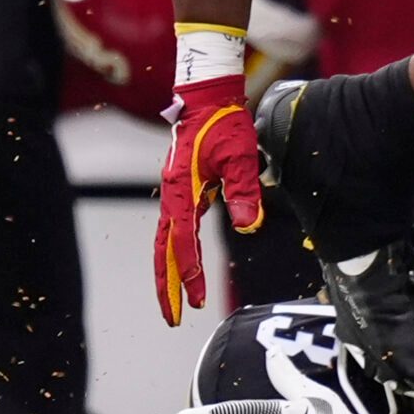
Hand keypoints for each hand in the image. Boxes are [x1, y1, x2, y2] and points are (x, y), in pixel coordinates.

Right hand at [157, 72, 259, 325]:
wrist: (209, 96)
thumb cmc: (225, 123)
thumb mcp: (240, 155)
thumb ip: (244, 191)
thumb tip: (249, 227)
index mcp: (182, 188)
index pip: (182, 240)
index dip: (189, 271)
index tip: (196, 298)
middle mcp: (172, 194)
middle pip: (163, 250)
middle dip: (167, 285)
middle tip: (173, 317)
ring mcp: (174, 192)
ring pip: (166, 241)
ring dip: (171, 271)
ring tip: (178, 301)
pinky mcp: (182, 188)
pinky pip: (176, 227)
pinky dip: (178, 250)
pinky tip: (189, 265)